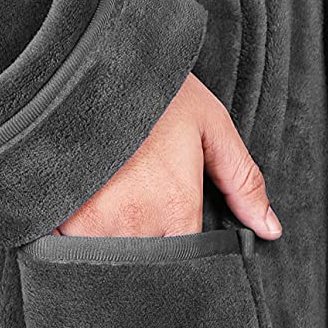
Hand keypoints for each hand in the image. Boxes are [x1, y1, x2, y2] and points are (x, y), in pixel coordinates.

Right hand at [58, 73, 282, 239]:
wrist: (88, 64)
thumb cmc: (155, 93)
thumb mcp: (210, 126)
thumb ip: (243, 181)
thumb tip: (271, 230)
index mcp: (176, 209)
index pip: (190, 259)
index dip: (188, 248)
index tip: (178, 224)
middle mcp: (134, 227)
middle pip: (150, 263)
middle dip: (151, 244)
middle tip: (144, 205)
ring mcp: (91, 229)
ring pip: (112, 260)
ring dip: (117, 241)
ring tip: (117, 202)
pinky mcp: (57, 224)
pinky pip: (72, 252)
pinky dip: (80, 238)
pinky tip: (86, 208)